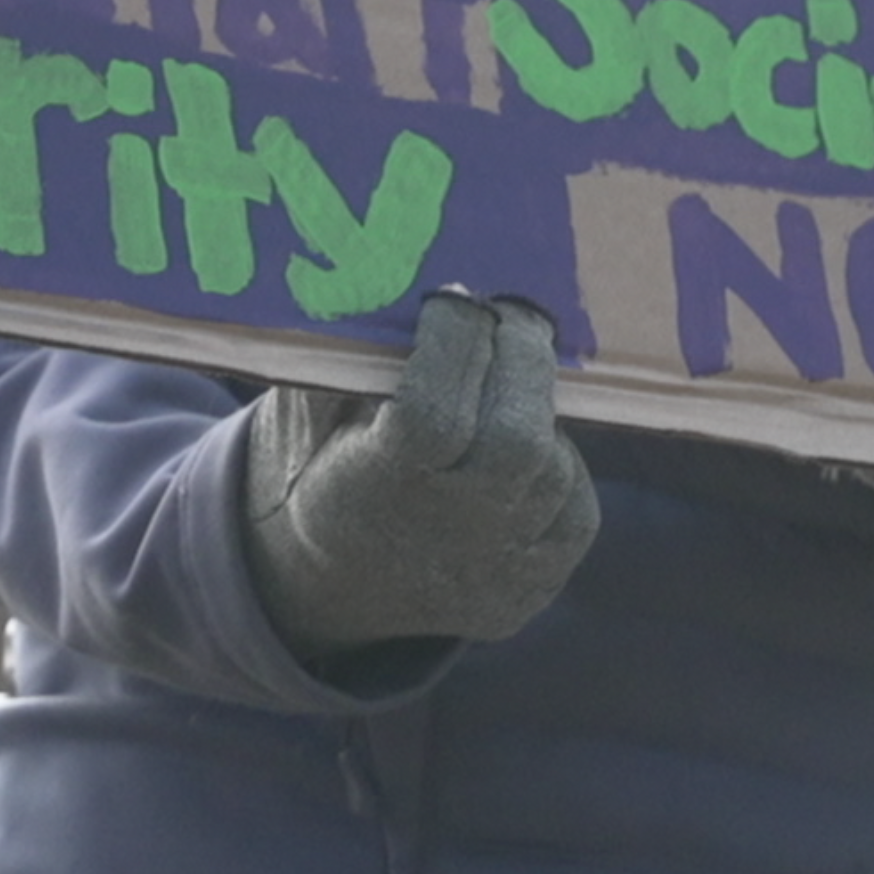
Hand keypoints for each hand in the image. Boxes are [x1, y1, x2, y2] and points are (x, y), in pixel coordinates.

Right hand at [241, 291, 597, 656]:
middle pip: (516, 440)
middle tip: (510, 318)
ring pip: (552, 467)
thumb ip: (339, 360)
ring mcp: (492, 572)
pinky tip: (522, 450)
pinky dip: (557, 468)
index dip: (454, 343)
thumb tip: (384, 284)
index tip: (454, 298)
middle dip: (521, 358)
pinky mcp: (531, 589)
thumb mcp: (298, 417)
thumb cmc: (319, 473)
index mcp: (369, 494)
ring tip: (499, 391)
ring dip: (534, 412)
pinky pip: (575, 510)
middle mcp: (440, 540)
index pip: (434, 415)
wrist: (327, 589)